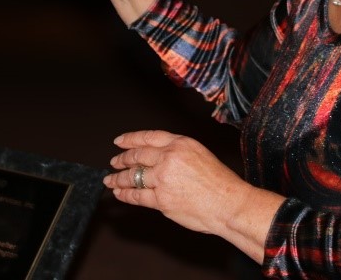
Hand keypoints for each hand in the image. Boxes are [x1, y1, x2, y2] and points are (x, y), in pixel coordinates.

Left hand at [105, 130, 284, 262]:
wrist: (229, 204)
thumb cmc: (220, 183)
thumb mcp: (199, 154)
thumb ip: (177, 152)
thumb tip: (157, 158)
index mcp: (180, 143)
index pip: (148, 137)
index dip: (130, 139)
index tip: (120, 142)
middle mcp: (169, 157)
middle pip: (138, 155)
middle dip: (122, 159)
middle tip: (114, 161)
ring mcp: (163, 178)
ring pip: (134, 176)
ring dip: (119, 178)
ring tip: (110, 180)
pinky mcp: (161, 199)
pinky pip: (137, 196)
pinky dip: (126, 195)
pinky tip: (120, 194)